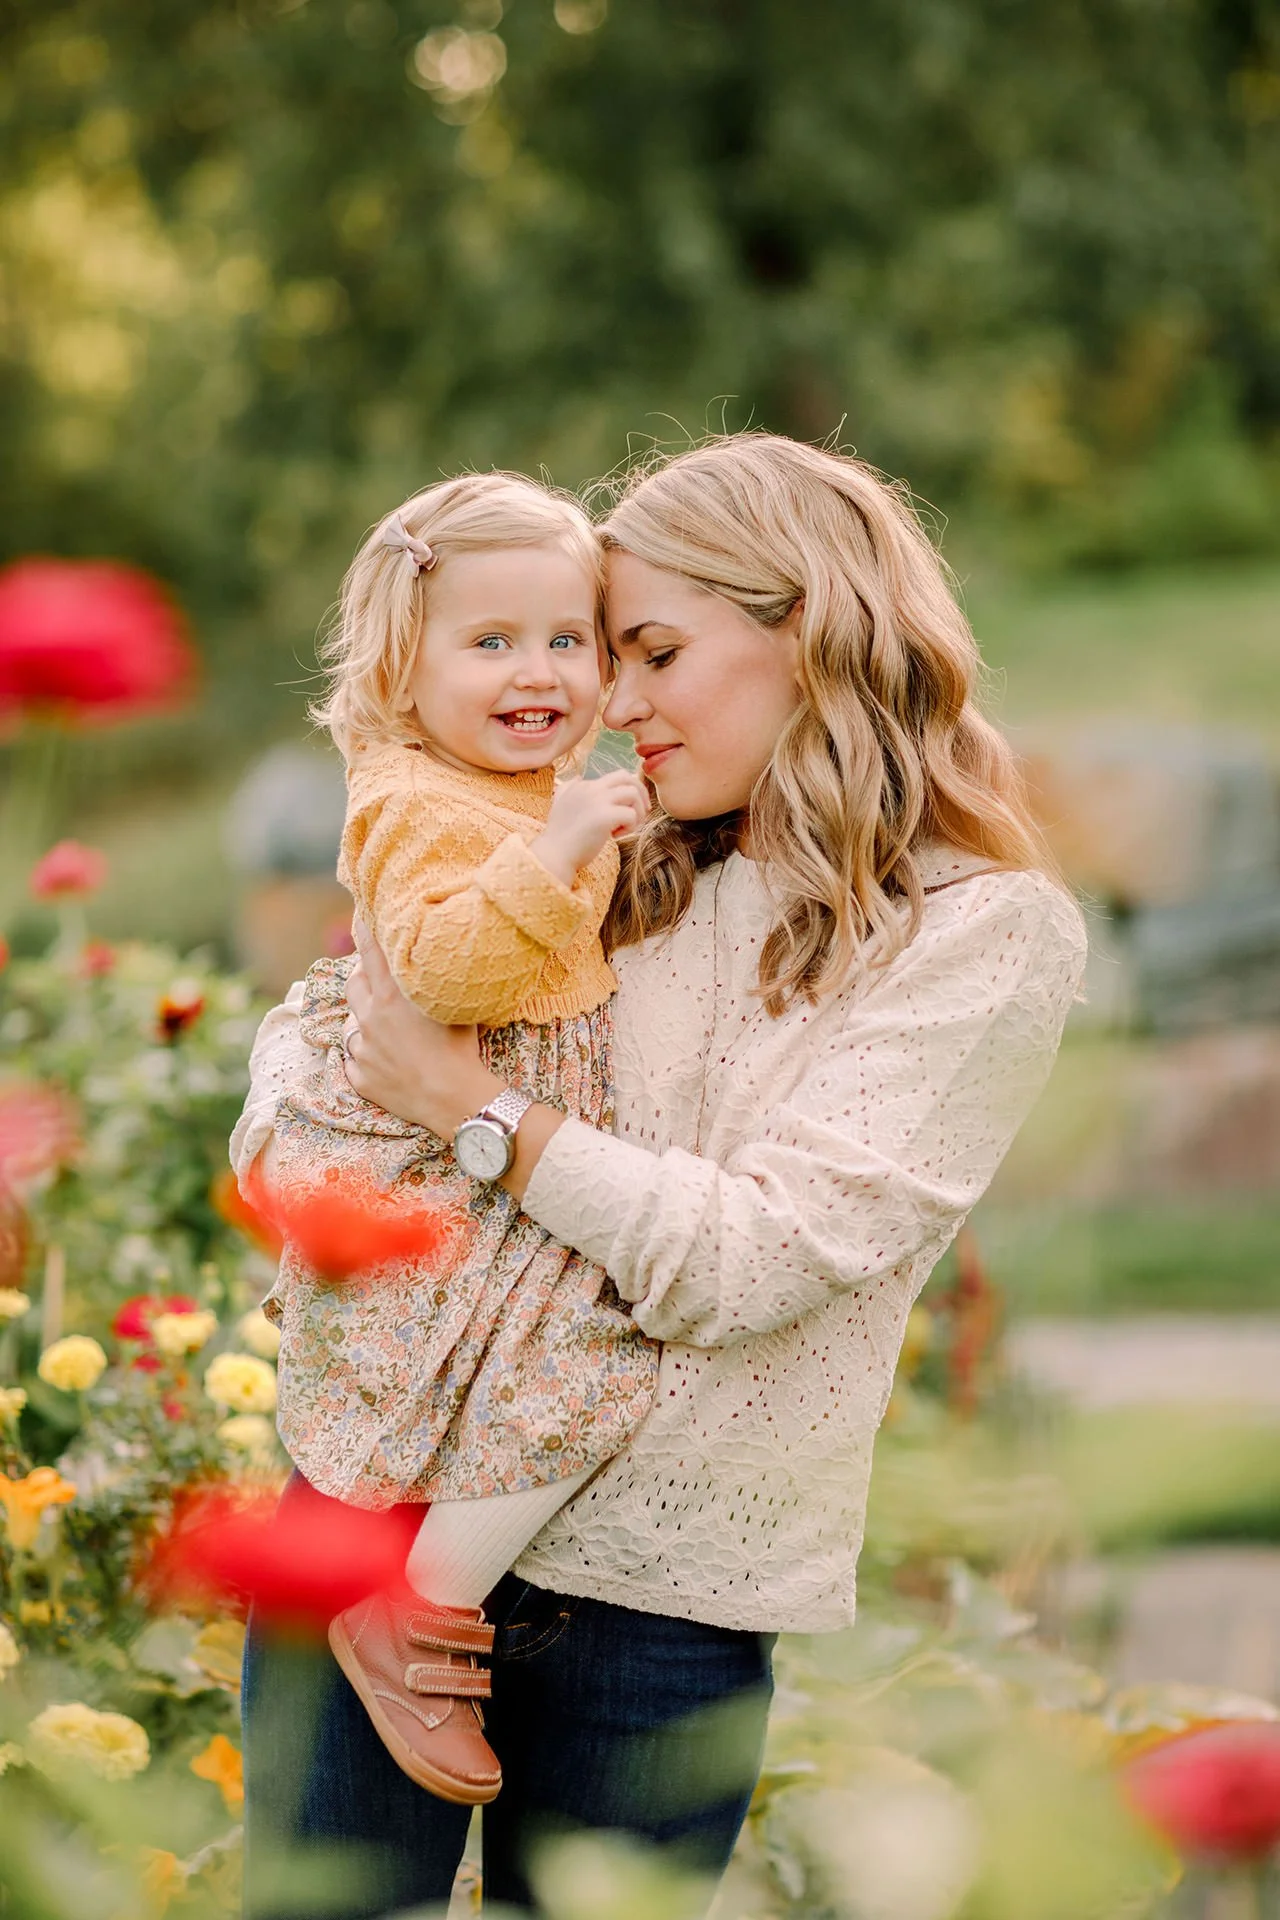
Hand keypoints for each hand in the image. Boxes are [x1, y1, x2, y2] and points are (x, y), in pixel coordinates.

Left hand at [342, 920, 568, 1198]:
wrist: (454, 1099)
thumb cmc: (461, 1049)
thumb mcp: (452, 1005)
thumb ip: (435, 982)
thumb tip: (438, 960)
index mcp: (391, 996)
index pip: (370, 952)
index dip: (364, 931)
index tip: (360, 917)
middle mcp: (369, 1018)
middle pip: (353, 984)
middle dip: (362, 977)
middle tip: (378, 979)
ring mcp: (361, 1050)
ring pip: (353, 1023)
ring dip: (366, 1019)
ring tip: (389, 1028)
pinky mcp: (360, 1077)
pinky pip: (356, 1060)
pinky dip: (369, 1057)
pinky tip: (390, 1061)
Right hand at [531, 769, 648, 886]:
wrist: (554, 855)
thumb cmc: (560, 836)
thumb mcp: (559, 804)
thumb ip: (568, 788)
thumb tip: (577, 777)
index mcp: (584, 785)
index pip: (616, 777)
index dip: (627, 792)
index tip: (627, 810)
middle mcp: (591, 788)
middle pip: (627, 777)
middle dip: (641, 793)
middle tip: (642, 813)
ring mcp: (598, 800)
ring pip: (633, 793)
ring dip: (637, 812)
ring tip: (626, 828)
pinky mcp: (604, 816)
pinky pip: (632, 814)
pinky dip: (630, 827)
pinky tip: (615, 837)